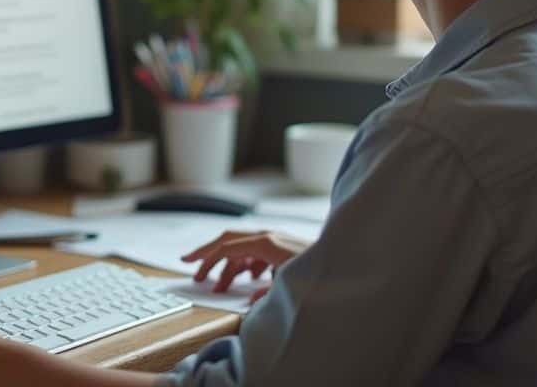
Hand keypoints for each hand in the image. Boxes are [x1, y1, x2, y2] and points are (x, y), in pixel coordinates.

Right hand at [181, 230, 310, 295]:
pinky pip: (256, 252)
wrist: (346, 263)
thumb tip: (250, 299)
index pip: (227, 247)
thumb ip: (266, 292)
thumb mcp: (289, 284)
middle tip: (191, 267)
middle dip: (208, 254)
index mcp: (266, 243)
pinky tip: (246, 279)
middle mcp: (269, 237)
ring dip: (227, 266)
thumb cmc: (319, 271)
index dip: (206, 257)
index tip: (191, 267)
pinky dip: (245, 264)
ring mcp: (276, 240)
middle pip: (229, 240)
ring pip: (242, 248)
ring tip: (218, 286)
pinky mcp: (283, 247)